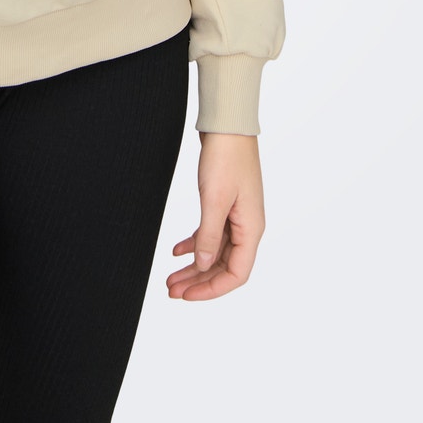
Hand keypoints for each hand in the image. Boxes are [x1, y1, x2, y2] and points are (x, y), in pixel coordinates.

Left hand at [166, 131, 264, 300]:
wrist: (227, 127)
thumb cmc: (226, 158)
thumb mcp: (214, 199)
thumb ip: (209, 235)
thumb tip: (204, 266)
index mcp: (251, 229)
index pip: (236, 274)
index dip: (212, 289)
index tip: (187, 295)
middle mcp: (247, 227)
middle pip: (223, 266)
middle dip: (198, 281)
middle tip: (171, 290)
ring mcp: (236, 217)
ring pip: (214, 252)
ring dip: (193, 266)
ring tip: (170, 277)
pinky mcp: (225, 206)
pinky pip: (210, 234)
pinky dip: (194, 244)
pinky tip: (176, 250)